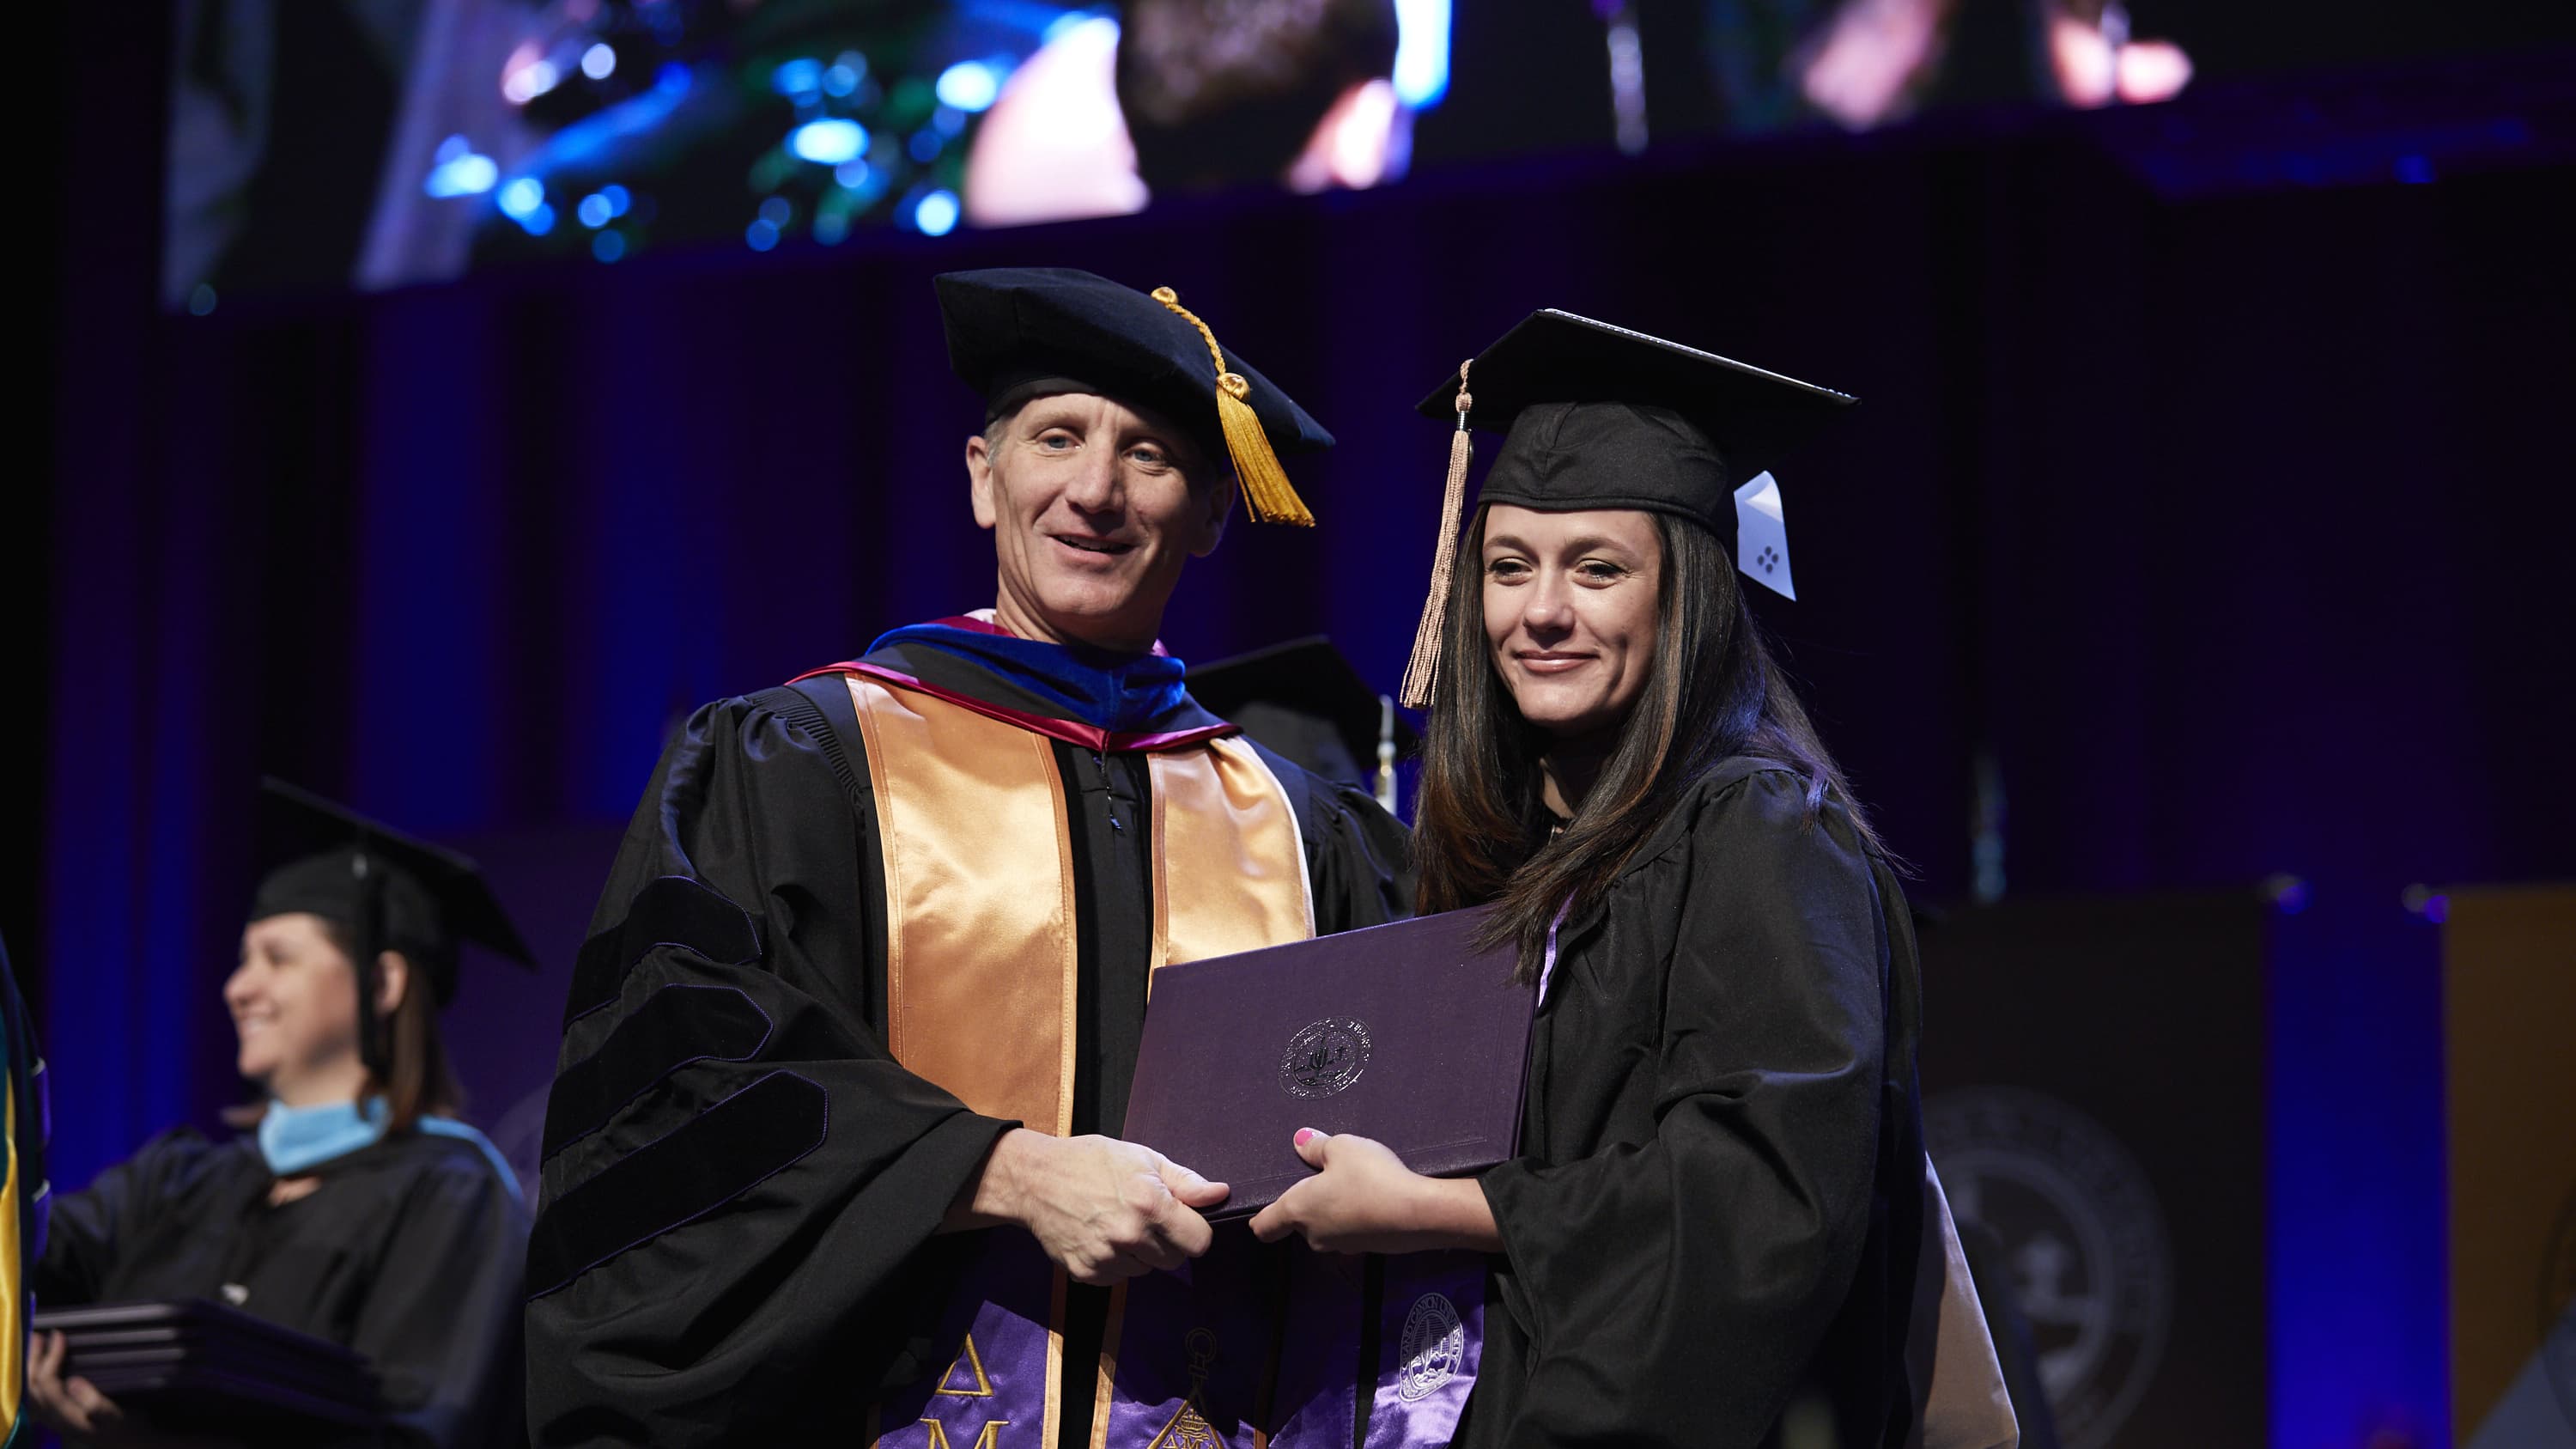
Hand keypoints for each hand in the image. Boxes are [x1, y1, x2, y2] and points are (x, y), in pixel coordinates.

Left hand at [28, 1328, 127, 1438]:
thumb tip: (72, 1381)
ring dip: (31, 1366)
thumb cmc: (123, 1428)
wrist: (125, 1445)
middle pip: (33, 1385)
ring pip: (32, 1390)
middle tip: (39, 1335)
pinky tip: (40, 1369)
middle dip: (34, 1359)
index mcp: (64, 1414)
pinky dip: (35, 1378)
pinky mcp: (57, 1416)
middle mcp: (53, 1416)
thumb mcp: (115, 1416)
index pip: (47, 1382)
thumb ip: (94, 1402)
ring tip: (35, 1346)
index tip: (59, 1335)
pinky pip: (37, 1395)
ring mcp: (52, 1417)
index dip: (50, 1357)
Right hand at [957, 1129, 1229, 1284]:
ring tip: (1118, 1224)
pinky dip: (1117, 1262)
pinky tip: (1101, 1237)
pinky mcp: (1087, 1274)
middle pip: (1175, 1260)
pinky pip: (1119, 1278)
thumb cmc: (1092, 1161)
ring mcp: (1107, 1258)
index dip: (1194, 1229)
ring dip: (1141, 1253)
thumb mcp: (1142, 1158)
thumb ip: (1185, 1181)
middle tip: (1146, 1218)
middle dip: (1169, 1242)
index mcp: (1150, 1205)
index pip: (1199, 1242)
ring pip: (1147, 1270)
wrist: (1035, 1180)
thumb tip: (1221, 1194)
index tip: (1181, 1219)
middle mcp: (1130, 1236)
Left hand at [1249, 1130, 1502, 1254]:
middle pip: (1300, 1223)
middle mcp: (1314, 1235)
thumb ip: (1316, 1146)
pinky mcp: (1369, 1250)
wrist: (1418, 1214)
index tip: (1262, 1212)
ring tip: (1355, 1185)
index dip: (1261, 1219)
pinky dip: (1359, 1217)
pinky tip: (1376, 1198)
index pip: (1265, 1227)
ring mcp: (1343, 1246)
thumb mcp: (1342, 1148)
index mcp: (1298, 1210)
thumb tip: (1299, 1142)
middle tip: (1325, 1179)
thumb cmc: (1369, 1177)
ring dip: (1336, 1210)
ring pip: (1328, 1227)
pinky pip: (1353, 1231)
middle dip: (1309, 1205)